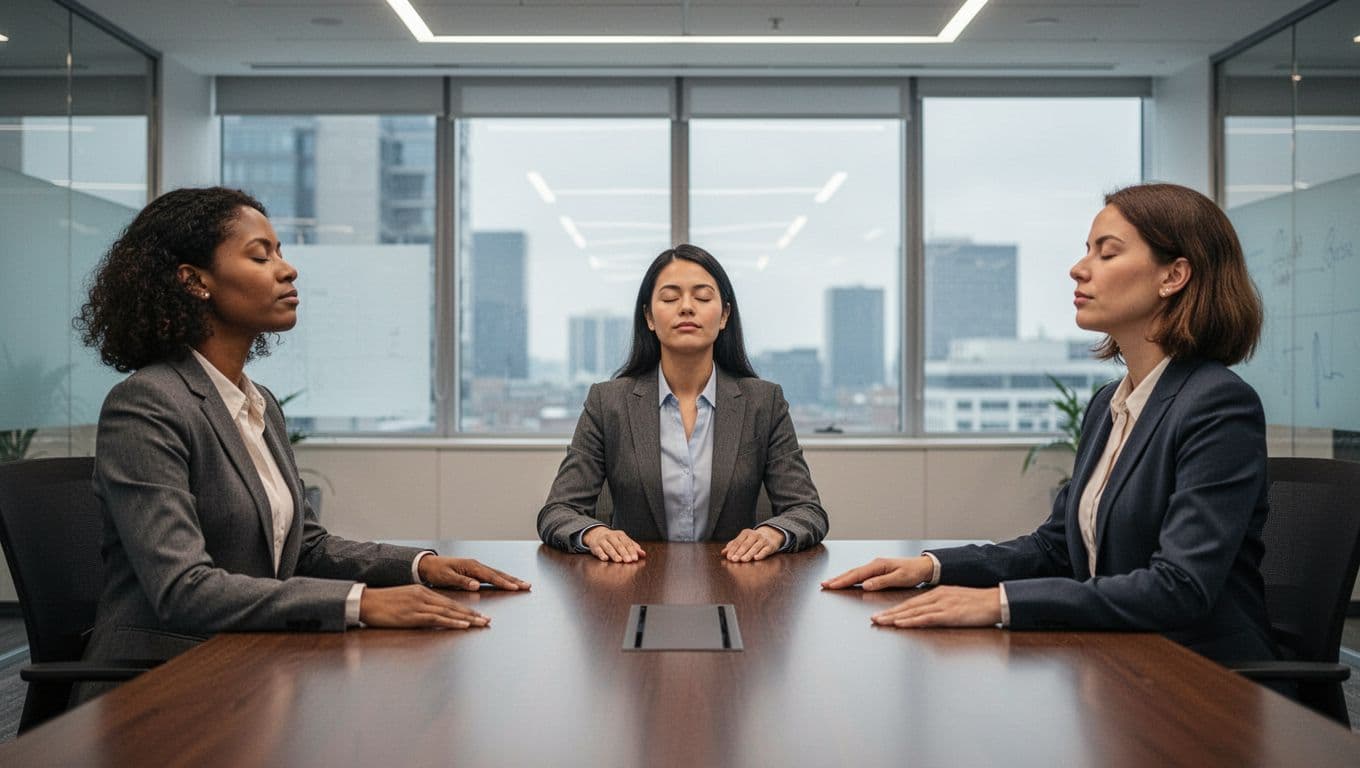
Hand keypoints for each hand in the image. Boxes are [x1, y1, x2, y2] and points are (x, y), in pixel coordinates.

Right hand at [359, 585, 489, 628]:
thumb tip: (432, 616)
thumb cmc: (382, 604)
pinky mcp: (413, 615)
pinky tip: (463, 625)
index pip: (449, 601)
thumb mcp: (405, 601)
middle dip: (473, 614)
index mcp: (423, 592)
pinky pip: (437, 619)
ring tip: (481, 624)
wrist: (365, 602)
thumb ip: (420, 606)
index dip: (465, 609)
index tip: (479, 614)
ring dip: (468, 619)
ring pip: (449, 612)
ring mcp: (419, 605)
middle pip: (454, 606)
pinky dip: (452, 622)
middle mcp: (424, 596)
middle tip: (487, 620)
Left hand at [419, 556, 530, 590]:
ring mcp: (477, 567)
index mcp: (471, 566)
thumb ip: (462, 581)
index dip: (503, 582)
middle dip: (513, 580)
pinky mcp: (475, 571)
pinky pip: (492, 575)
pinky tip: (508, 582)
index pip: (490, 576)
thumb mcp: (447, 577)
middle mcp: (476, 565)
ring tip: (523, 584)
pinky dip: (503, 579)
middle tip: (527, 585)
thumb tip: (476, 584)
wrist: (429, 565)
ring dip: (511, 579)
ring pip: (497, 574)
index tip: (514, 587)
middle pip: (498, 574)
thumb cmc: (437, 571)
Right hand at [582, 527, 646, 562]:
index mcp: (620, 535)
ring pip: (608, 547)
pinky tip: (605, 558)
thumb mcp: (623, 540)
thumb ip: (633, 547)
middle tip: (629, 560)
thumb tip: (643, 554)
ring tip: (619, 560)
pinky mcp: (595, 546)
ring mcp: (602, 541)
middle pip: (618, 545)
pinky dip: (601, 554)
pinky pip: (598, 550)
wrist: (596, 534)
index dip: (631, 550)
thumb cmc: (613, 539)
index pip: (627, 542)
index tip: (635, 558)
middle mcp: (611, 536)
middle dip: (624, 553)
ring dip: (614, 554)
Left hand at [720, 526, 783, 561]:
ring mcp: (763, 540)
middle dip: (739, 552)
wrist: (770, 535)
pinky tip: (756, 557)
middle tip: (734, 559)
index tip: (728, 557)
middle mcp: (754, 535)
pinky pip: (765, 550)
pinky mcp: (770, 546)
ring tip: (743, 559)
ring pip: (755, 547)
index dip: (732, 550)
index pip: (737, 542)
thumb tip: (723, 552)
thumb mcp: (743, 540)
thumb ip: (733, 546)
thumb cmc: (753, 540)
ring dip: (748, 554)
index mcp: (746, 533)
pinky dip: (760, 554)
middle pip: (746, 545)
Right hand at [820, 556, 932, 590]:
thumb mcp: (900, 578)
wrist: (922, 567)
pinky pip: (860, 575)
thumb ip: (882, 582)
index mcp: (878, 565)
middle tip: (824, 584)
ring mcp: (875, 567)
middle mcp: (875, 564)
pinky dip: (850, 578)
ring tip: (830, 583)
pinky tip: (845, 581)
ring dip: (842, 578)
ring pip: (855, 573)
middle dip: (837, 578)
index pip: (857, 574)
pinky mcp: (877, 571)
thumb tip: (866, 584)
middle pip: (852, 572)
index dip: (843, 580)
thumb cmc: (913, 572)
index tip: (831, 584)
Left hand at [870, 586, 1001, 627]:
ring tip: (880, 622)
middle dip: (889, 613)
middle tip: (873, 619)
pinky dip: (911, 621)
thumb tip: (930, 616)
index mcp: (939, 594)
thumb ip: (943, 608)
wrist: (996, 601)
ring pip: (913, 612)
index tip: (882, 614)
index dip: (896, 608)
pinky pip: (926, 618)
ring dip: (895, 617)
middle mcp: (937, 597)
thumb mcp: (957, 602)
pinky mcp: (949, 614)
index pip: (912, 602)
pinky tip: (901, 624)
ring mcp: (943, 605)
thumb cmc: (980, 605)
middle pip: (908, 606)